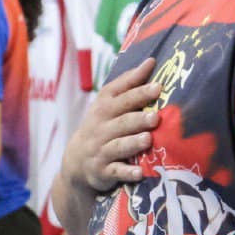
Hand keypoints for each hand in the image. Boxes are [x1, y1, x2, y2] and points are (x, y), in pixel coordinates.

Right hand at [63, 58, 160, 195]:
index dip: (136, 90)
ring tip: (148, 139)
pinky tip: (139, 173)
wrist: (76, 161)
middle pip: (121, 121)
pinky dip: (126, 173)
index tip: (157, 85)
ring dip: (133, 143)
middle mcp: (100, 127)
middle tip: (156, 117)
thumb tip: (151, 61)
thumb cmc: (101, 126)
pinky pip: (115, 172)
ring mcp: (101, 150)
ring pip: (118, 146)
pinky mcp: (103, 171)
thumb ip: (128, 84)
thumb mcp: (107, 104)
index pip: (118, 95)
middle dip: (138, 118)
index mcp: (104, 107)